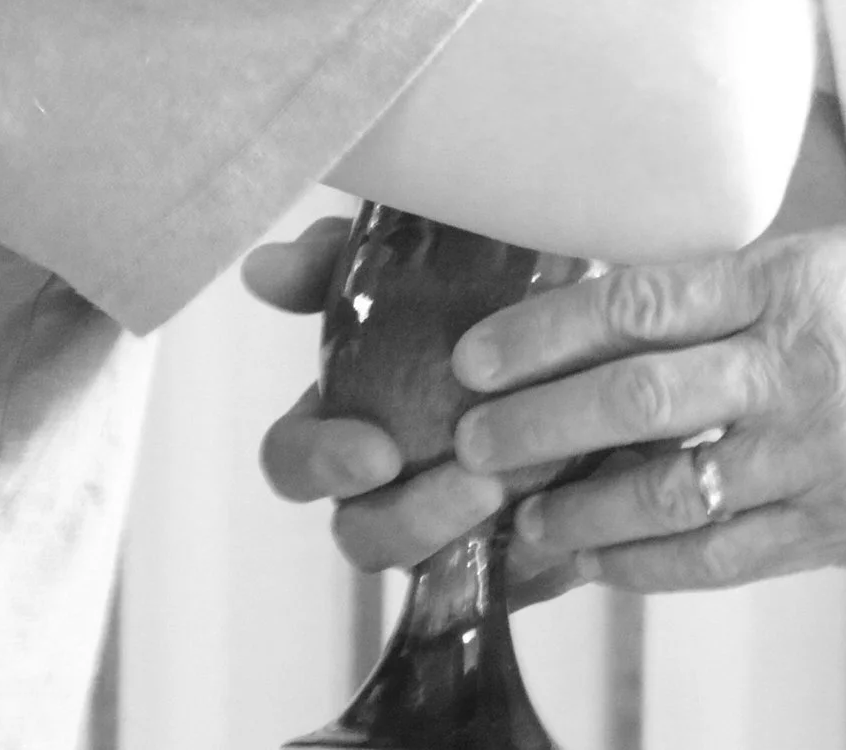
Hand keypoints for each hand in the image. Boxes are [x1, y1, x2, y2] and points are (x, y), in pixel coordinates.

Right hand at [243, 216, 586, 603]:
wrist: (582, 327)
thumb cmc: (476, 296)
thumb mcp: (408, 263)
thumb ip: (334, 262)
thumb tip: (264, 269)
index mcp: (341, 423)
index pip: (291, 462)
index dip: (320, 464)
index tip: (375, 451)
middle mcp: (383, 488)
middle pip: (360, 536)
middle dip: (408, 518)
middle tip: (475, 481)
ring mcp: (444, 530)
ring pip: (429, 568)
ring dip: (465, 536)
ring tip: (519, 490)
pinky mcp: (511, 557)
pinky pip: (509, 583)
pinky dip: (531, 563)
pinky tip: (565, 527)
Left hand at [447, 226, 845, 590]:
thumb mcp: (836, 258)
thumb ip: (735, 292)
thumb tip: (616, 320)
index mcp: (788, 281)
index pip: (637, 302)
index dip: (542, 333)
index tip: (480, 357)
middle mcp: (797, 366)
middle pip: (635, 397)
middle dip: (536, 424)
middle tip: (473, 444)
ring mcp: (822, 455)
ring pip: (670, 488)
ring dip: (580, 508)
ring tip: (526, 516)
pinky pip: (727, 556)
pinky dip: (652, 562)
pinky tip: (602, 560)